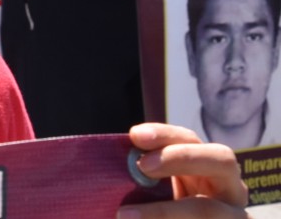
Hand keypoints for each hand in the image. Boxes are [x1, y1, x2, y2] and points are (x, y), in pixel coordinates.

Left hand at [118, 123, 247, 217]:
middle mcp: (230, 188)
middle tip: (143, 167)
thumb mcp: (156, 191)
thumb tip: (110, 166)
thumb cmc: (162, 209)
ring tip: (125, 215)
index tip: (135, 136)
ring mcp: (234, 216)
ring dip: (166, 212)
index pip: (191, 139)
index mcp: (207, 166)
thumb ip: (142, 177)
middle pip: (221, 160)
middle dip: (182, 158)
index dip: (165, 135)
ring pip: (210, 210)